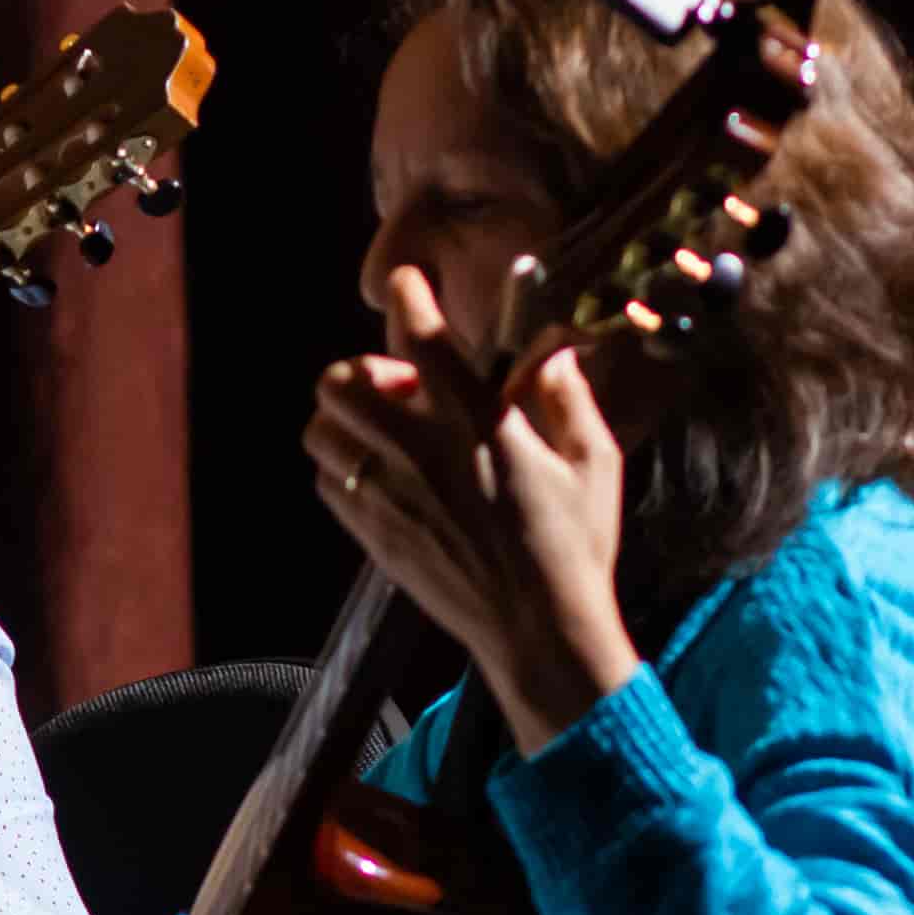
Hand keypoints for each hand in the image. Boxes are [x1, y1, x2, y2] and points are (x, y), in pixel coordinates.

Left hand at [305, 266, 642, 753]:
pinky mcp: (372, 534)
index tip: (410, 283)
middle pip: (341, 380)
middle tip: (406, 390)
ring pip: (320, 429)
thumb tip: (555, 344)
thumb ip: (565, 393)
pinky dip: (341, 464)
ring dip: (345, 418)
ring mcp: (388, 497)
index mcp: (480, 427)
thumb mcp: (593, 461)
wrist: (538, 630)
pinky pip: (325, 479)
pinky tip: (381, 473)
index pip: (426, 341)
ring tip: (386, 431)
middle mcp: (422, 455)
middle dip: (365, 370)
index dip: (410, 298)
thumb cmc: (576, 546)